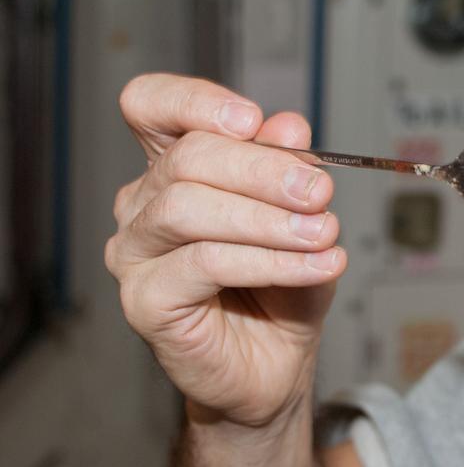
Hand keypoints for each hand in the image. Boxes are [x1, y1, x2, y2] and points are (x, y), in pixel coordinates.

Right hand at [105, 74, 347, 427]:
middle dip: (264, 170)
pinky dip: (272, 261)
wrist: (274, 365)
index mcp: (172, 167)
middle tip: (320, 191)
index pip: (150, 106)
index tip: (254, 121)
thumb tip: (288, 126)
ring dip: (269, 218)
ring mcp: (136, 253)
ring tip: (324, 233)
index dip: (196, 102)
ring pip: (189, 207)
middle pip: (187, 157)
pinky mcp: (145, 300)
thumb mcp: (300, 217)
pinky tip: (317, 266)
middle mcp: (143, 204)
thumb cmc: (281, 288)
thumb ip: (291, 170)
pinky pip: (207, 263)